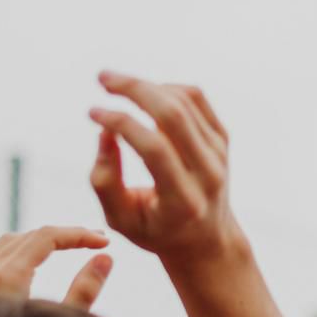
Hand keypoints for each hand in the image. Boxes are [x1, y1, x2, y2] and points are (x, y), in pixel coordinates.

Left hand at [0, 227, 111, 315]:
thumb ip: (85, 291)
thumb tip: (105, 259)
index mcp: (6, 280)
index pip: (46, 238)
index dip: (78, 235)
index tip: (104, 243)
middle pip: (26, 237)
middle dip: (62, 237)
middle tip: (93, 244)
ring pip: (4, 247)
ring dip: (37, 245)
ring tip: (68, 251)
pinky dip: (15, 257)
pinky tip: (34, 270)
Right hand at [89, 72, 233, 269]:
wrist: (205, 238)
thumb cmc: (155, 230)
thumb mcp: (121, 220)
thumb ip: (105, 181)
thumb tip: (105, 131)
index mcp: (183, 201)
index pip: (154, 149)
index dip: (121, 123)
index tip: (93, 112)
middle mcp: (208, 175)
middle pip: (173, 115)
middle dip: (134, 89)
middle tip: (102, 79)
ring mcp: (219, 154)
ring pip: (184, 100)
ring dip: (146, 86)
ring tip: (115, 85)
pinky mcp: (223, 139)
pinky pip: (196, 98)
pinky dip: (166, 88)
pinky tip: (144, 93)